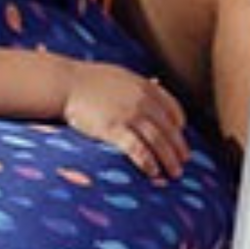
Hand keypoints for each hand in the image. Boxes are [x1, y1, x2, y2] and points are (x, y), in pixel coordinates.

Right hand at [62, 63, 191, 180]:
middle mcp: (142, 101)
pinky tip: (153, 172)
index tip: (180, 137)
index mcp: (145, 87)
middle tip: (184, 162)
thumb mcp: (121, 75)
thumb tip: (157, 82)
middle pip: (169, 128)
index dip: (179, 125)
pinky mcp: (113, 129)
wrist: (65, 83)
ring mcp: (128, 115)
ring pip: (158, 141)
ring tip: (175, 174)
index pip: (173, 109)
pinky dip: (148, 162)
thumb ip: (141, 82)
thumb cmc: (90, 80)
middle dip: (179, 147)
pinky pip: (137, 149)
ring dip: (169, 159)